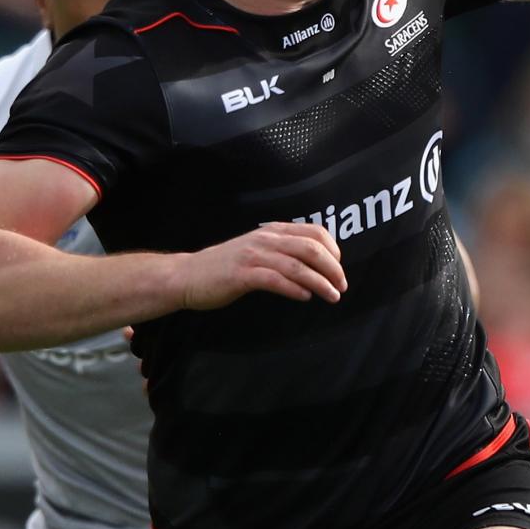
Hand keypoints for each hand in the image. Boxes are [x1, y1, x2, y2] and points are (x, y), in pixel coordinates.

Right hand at [178, 222, 346, 310]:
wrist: (188, 275)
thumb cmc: (228, 267)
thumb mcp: (260, 251)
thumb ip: (285, 252)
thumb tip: (320, 265)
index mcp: (273, 231)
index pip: (315, 232)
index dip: (334, 251)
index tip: (339, 269)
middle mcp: (265, 240)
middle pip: (311, 248)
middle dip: (333, 269)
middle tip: (342, 286)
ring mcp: (253, 256)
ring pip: (297, 266)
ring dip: (320, 283)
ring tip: (332, 296)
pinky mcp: (241, 274)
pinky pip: (275, 280)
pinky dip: (295, 289)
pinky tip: (305, 297)